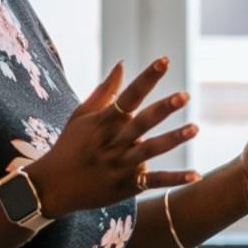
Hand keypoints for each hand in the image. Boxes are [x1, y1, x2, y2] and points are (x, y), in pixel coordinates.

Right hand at [28, 58, 199, 217]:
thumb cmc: (68, 145)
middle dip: (162, 109)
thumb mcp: (81, 115)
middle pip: (141, 122)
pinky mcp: (126, 186)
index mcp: (104, 121)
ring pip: (150, 151)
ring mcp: (120, 165)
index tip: (164, 60)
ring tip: (195, 128)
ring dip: (172, 140)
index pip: (129, 95)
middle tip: (184, 95)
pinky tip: (196, 175)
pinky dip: (174, 180)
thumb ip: (105, 90)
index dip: (147, 78)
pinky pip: (153, 182)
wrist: (52, 187)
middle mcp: (113, 141)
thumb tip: (123, 64)